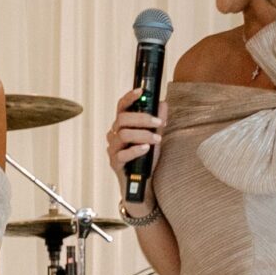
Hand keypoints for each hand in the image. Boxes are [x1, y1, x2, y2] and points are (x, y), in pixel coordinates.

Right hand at [104, 86, 162, 204]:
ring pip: (123, 134)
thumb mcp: (154, 137)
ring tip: (156, 140)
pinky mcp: (114, 162)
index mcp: (122, 125)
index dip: (129, 97)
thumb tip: (163, 104)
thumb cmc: (145, 158)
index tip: (141, 91)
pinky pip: (122, 154)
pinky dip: (136, 150)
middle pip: (122, 118)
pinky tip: (146, 149)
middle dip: (142, 118)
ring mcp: (113, 148)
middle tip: (158, 123)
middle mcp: (114, 134)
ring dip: (143, 135)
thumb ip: (157, 121)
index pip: (122, 107)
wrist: (141, 183)